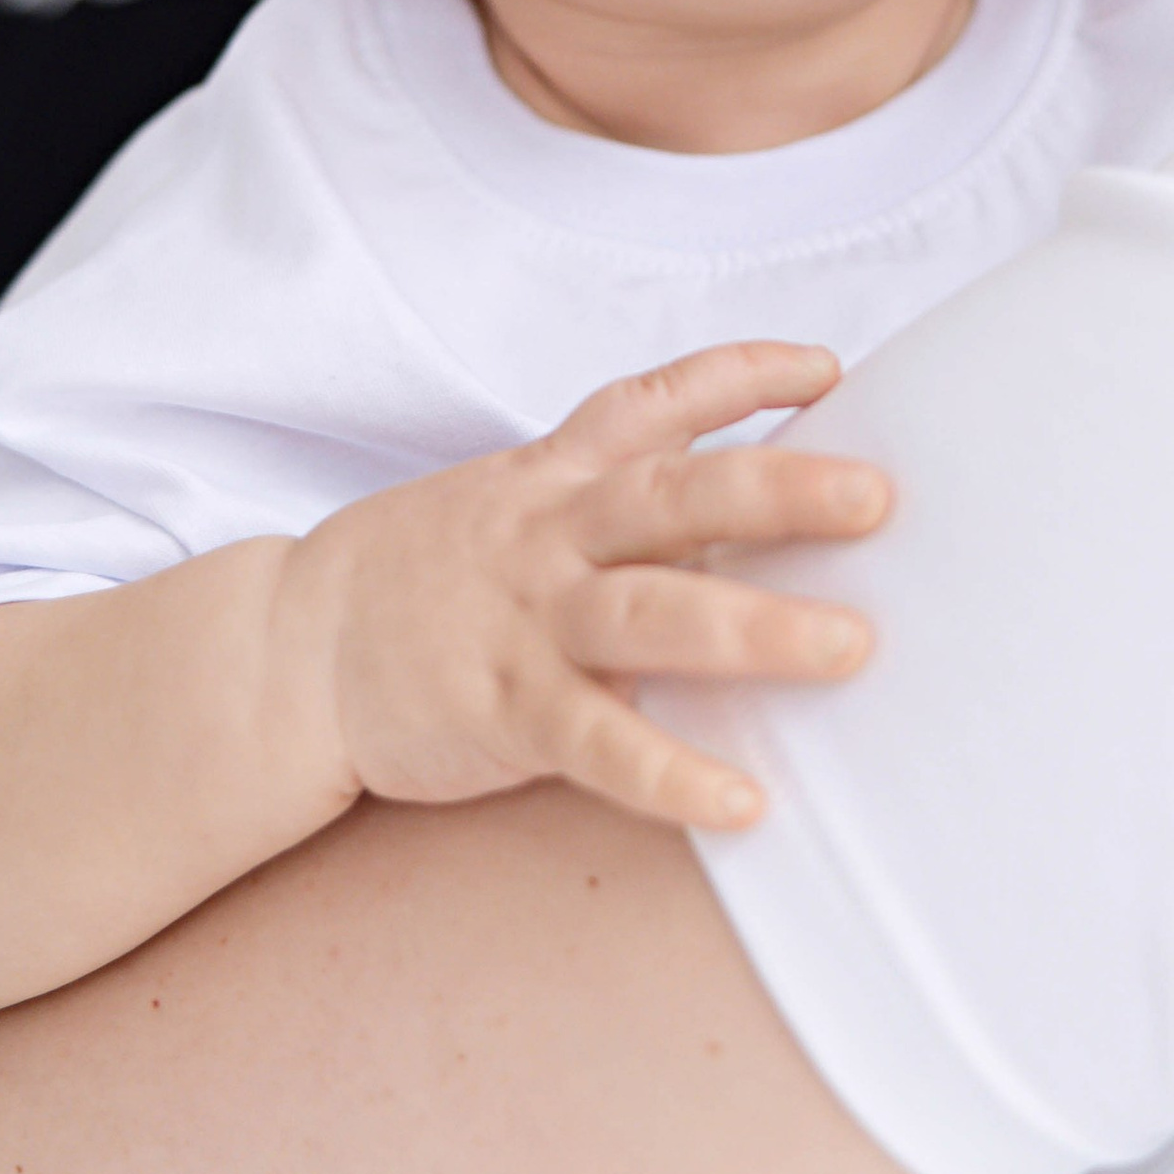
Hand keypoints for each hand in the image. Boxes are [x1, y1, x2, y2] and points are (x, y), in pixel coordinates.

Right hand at [272, 341, 888, 830]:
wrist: (294, 647)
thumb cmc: (431, 574)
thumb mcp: (514, 502)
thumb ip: (617, 498)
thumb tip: (754, 511)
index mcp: (556, 475)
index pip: (655, 403)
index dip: (742, 375)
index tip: (830, 369)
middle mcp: (551, 533)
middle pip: (678, 496)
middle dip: (781, 493)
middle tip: (880, 499)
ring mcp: (527, 618)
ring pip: (654, 612)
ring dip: (755, 628)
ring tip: (850, 648)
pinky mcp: (503, 707)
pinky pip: (599, 740)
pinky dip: (671, 772)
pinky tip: (743, 804)